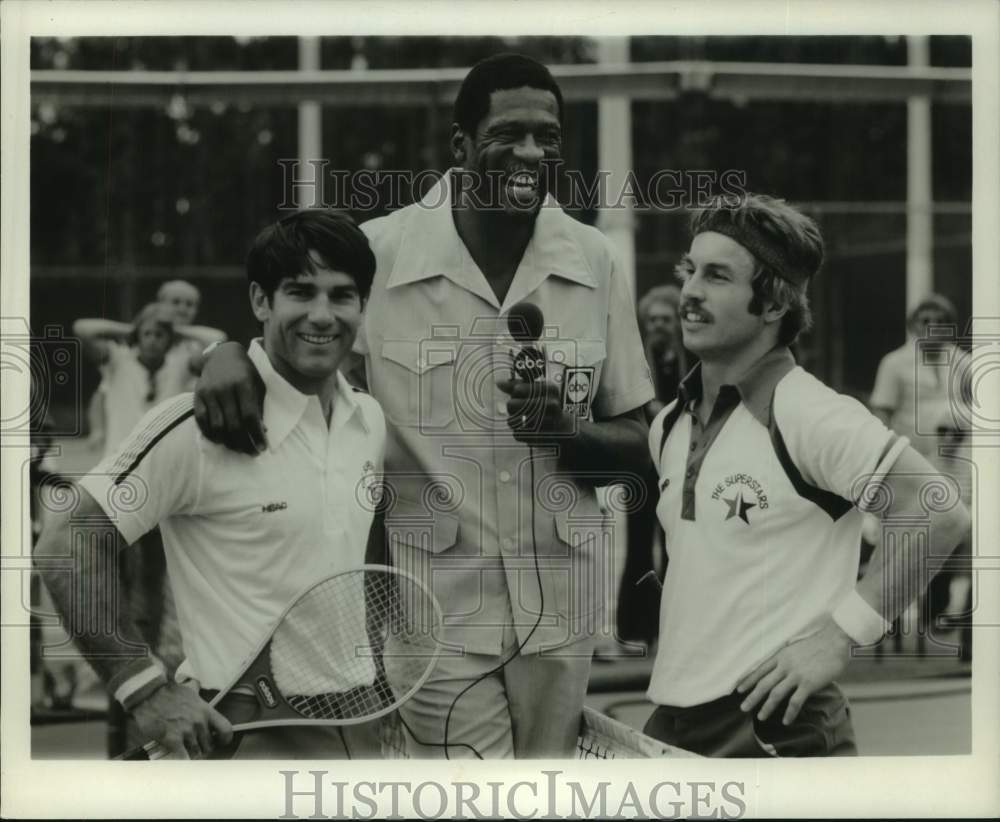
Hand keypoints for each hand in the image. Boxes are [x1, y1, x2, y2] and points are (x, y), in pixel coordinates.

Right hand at [132, 682, 232, 759]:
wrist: (148, 694)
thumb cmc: (167, 692)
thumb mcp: (188, 691)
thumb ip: (196, 695)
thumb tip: (197, 686)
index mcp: (206, 710)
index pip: (226, 729)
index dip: (224, 739)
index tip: (219, 742)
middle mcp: (199, 722)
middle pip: (209, 745)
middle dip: (203, 748)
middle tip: (194, 747)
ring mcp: (187, 732)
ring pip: (196, 753)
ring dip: (191, 755)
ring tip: (184, 752)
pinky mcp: (173, 740)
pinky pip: (183, 759)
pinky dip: (183, 763)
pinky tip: (180, 762)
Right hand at [193, 342, 266, 454]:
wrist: (221, 355)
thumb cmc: (246, 373)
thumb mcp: (257, 385)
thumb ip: (258, 407)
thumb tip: (261, 432)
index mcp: (243, 384)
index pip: (250, 417)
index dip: (256, 435)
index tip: (263, 448)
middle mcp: (224, 388)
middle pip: (233, 425)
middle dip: (244, 443)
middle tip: (252, 452)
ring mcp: (209, 392)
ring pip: (217, 427)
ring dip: (228, 442)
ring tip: (238, 448)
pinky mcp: (197, 396)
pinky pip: (202, 421)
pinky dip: (211, 434)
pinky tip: (221, 440)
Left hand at [496, 376, 572, 444]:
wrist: (564, 427)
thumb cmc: (548, 406)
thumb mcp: (539, 390)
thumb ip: (518, 385)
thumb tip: (500, 383)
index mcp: (550, 389)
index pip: (518, 389)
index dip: (516, 392)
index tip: (522, 394)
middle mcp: (550, 404)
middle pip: (511, 404)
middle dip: (513, 407)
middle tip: (523, 409)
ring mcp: (546, 422)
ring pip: (512, 421)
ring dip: (515, 421)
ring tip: (526, 419)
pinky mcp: (540, 438)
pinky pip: (517, 434)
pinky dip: (520, 432)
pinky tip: (529, 429)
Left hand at [735, 617, 851, 725]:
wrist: (834, 642)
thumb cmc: (817, 645)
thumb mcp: (795, 649)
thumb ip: (786, 661)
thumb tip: (781, 671)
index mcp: (780, 656)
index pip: (759, 670)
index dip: (748, 681)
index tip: (738, 690)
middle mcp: (784, 666)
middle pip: (763, 683)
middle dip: (752, 697)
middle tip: (743, 708)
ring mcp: (796, 675)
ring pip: (776, 694)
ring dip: (767, 707)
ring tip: (760, 717)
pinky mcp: (808, 683)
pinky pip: (795, 701)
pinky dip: (789, 713)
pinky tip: (786, 721)